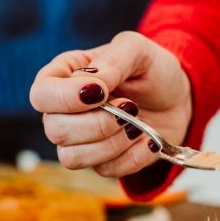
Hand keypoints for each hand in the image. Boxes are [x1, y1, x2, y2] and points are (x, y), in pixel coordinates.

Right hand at [30, 31, 192, 177]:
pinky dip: (132, 157)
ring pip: (73, 158)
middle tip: (129, 107)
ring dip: (112, 143)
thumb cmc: (152, 69)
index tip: (101, 92)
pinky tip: (147, 140)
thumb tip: (92, 84)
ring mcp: (80, 141)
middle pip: (55, 131)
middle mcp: (64, 111)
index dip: (66, 99)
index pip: (41, 95)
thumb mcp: (136, 49)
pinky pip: (104, 171)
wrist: (178, 99)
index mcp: (63, 77)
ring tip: (138, 124)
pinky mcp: (101, 162)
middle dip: (98, 123)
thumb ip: (112, 60)